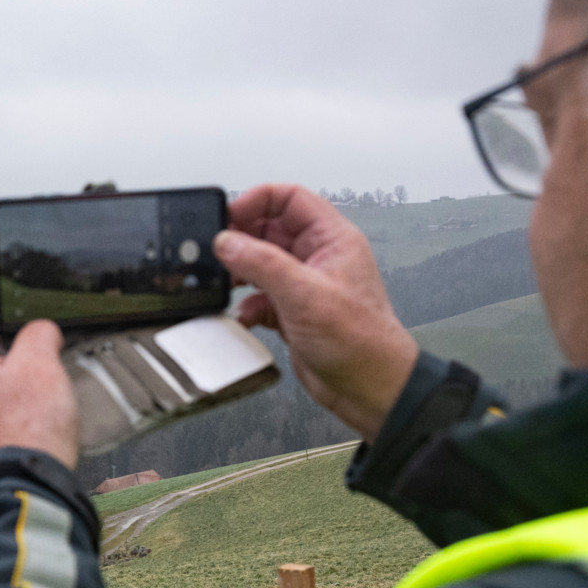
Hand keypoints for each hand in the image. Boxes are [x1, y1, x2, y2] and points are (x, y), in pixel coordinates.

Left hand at [0, 309, 79, 468]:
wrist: (22, 487)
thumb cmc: (27, 427)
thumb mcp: (41, 364)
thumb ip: (39, 333)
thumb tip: (40, 329)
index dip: (12, 318)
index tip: (36, 326)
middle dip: (15, 357)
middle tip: (44, 365)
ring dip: (14, 386)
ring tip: (39, 396)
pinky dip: (8, 412)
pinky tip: (30, 419)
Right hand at [214, 185, 420, 439]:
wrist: (369, 388)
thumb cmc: (360, 341)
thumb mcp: (304, 294)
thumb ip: (261, 263)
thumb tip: (227, 241)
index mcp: (332, 239)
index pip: (290, 199)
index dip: (257, 201)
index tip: (229, 217)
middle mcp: (318, 257)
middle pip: (270, 230)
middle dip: (241, 240)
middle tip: (218, 252)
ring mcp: (304, 285)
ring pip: (261, 264)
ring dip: (240, 273)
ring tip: (226, 282)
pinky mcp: (293, 313)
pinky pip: (260, 297)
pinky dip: (247, 305)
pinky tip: (244, 315)